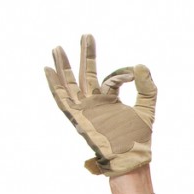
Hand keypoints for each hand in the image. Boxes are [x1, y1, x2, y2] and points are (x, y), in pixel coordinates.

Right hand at [44, 34, 156, 176]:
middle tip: (86, 35)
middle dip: (85, 55)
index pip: (110, 79)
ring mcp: (85, 109)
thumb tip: (140, 64)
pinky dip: (54, 85)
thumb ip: (146, 88)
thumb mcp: (147, 109)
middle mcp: (95, 103)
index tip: (132, 73)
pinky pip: (62, 99)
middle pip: (86, 74)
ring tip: (57, 47)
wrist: (130, 158)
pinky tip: (47, 69)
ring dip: (64, 66)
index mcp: (110, 100)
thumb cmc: (138, 139)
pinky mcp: (78, 117)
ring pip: (70, 83)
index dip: (121, 74)